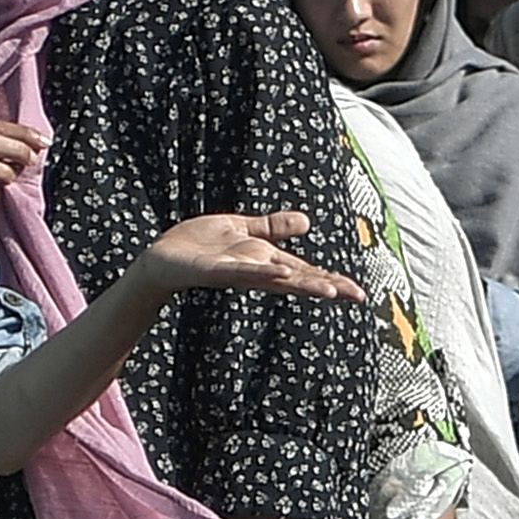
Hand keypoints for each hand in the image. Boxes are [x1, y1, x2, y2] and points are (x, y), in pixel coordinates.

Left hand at [134, 208, 364, 301]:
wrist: (160, 258)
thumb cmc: (199, 246)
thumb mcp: (241, 229)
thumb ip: (272, 227)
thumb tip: (308, 222)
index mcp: (264, 261)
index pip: (304, 271)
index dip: (330, 279)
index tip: (358, 292)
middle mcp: (255, 271)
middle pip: (297, 279)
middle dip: (326, 286)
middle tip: (355, 296)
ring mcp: (236, 273)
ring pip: (274, 279)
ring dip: (301, 283)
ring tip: (327, 290)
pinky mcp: (213, 271)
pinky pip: (241, 272)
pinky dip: (262, 272)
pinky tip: (281, 271)